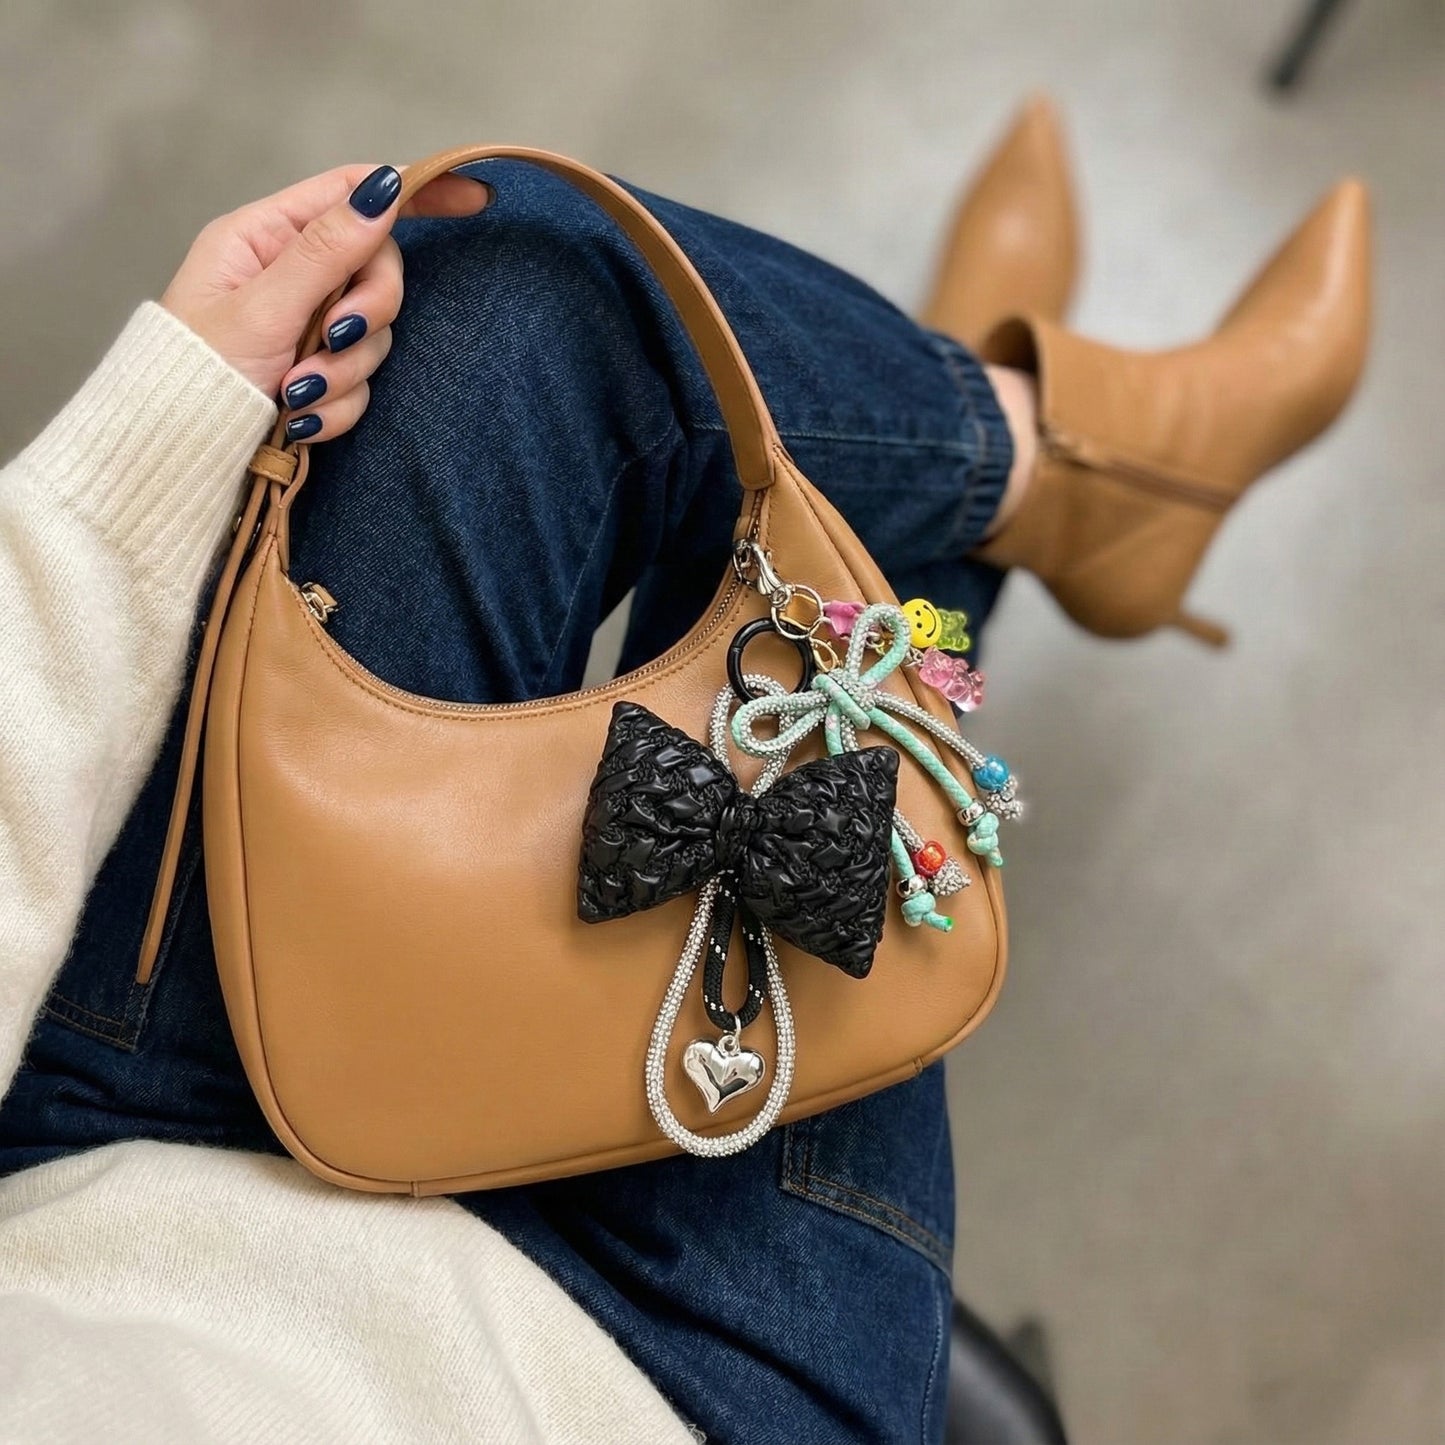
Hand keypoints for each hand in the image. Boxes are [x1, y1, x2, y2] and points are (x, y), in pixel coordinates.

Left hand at [161, 163, 489, 441]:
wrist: (179, 455)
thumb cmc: (194, 377)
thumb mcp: (263, 309)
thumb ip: (325, 251)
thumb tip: (383, 191)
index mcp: (265, 238)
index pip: (351, 196)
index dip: (413, 193)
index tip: (475, 200)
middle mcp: (292, 277)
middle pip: (377, 273)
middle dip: (366, 314)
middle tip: (335, 340)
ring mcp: (310, 328)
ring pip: (373, 336)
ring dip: (342, 373)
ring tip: (295, 394)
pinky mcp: (322, 375)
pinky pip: (361, 383)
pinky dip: (337, 405)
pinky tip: (297, 421)